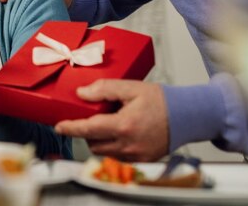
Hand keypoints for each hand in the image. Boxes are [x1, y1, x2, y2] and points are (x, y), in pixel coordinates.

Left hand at [54, 80, 169, 160]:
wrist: (188, 116)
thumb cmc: (162, 101)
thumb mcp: (131, 88)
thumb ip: (105, 89)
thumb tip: (82, 93)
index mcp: (124, 125)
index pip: (88, 129)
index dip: (70, 128)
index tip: (59, 127)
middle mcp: (128, 144)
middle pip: (93, 143)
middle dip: (86, 132)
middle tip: (90, 118)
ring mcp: (135, 154)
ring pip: (104, 152)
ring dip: (99, 140)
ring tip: (106, 123)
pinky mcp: (142, 160)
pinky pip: (118, 156)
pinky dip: (112, 146)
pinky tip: (118, 133)